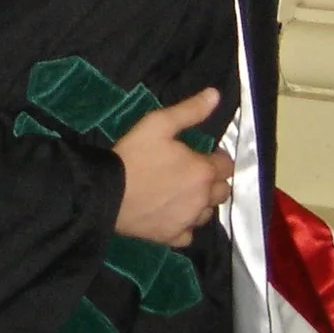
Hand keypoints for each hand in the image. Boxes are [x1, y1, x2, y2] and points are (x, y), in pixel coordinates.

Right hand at [112, 87, 232, 248]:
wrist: (106, 193)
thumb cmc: (133, 156)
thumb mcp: (158, 123)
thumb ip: (190, 110)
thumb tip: (215, 95)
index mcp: (203, 170)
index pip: (226, 164)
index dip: (217, 157)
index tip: (203, 154)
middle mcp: (202, 199)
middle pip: (222, 191)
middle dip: (213, 181)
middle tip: (193, 172)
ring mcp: (188, 221)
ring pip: (208, 213)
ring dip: (202, 203)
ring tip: (184, 193)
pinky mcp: (172, 237)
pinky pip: (189, 233)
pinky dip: (185, 225)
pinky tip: (174, 216)